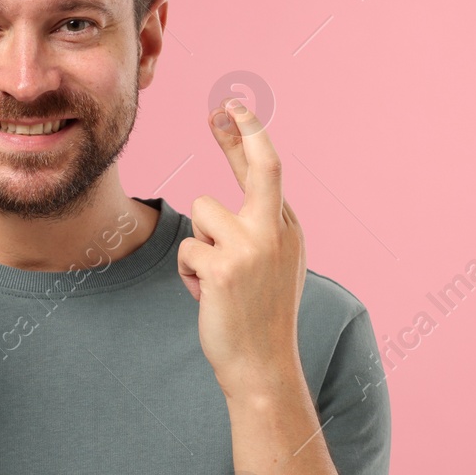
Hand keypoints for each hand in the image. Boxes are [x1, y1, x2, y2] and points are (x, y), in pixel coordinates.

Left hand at [176, 98, 306, 399]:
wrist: (263, 367)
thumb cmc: (260, 318)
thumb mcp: (271, 267)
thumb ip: (257, 230)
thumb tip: (220, 201)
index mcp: (288, 229)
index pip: (266, 170)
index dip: (247, 136)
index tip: (233, 110)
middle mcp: (277, 231)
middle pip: (261, 165)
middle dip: (244, 131)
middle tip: (223, 107)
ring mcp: (253, 246)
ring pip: (201, 214)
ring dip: (198, 246)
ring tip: (215, 280)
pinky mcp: (224, 266)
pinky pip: (187, 250)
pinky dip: (189, 274)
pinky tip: (208, 296)